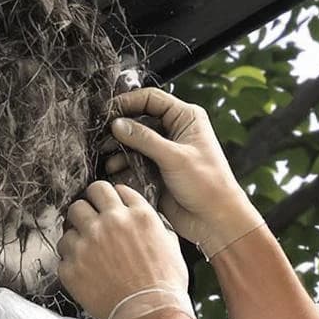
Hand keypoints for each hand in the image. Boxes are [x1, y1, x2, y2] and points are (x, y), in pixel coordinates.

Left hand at [58, 181, 189, 318]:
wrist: (150, 315)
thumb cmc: (164, 285)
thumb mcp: (170, 243)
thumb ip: (151, 223)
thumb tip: (138, 216)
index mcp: (136, 214)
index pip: (112, 189)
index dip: (108, 198)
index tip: (107, 206)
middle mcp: (110, 223)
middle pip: (85, 198)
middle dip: (88, 208)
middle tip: (90, 221)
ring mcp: (87, 244)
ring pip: (69, 222)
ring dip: (76, 232)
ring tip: (85, 246)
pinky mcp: (72, 266)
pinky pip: (63, 253)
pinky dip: (71, 260)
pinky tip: (84, 269)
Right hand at [107, 89, 264, 255]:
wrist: (214, 220)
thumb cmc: (209, 185)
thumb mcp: (175, 157)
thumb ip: (144, 139)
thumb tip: (118, 124)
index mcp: (186, 118)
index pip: (151, 99)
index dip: (128, 102)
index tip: (108, 111)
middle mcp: (175, 131)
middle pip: (139, 119)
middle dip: (121, 128)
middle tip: (104, 137)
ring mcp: (165, 151)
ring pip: (134, 141)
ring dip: (120, 148)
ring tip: (107, 156)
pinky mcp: (157, 169)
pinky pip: (134, 161)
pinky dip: (124, 164)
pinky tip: (115, 170)